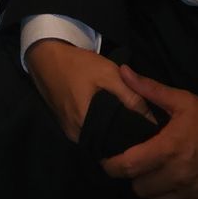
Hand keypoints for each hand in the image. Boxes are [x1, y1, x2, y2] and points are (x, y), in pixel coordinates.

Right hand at [26, 38, 153, 140]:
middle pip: (106, 143)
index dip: (132, 139)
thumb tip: (152, 120)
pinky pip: (87, 133)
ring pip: (96, 139)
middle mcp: (74, 134)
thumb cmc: (77, 64)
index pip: (116, 143)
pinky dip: (99, 128)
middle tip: (139, 128)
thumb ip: (131, 96)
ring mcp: (68, 131)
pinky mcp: (64, 124)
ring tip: (127, 124)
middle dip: (122, 137)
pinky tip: (108, 119)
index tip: (147, 134)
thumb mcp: (108, 74)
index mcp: (85, 125)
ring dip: (110, 133)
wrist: (44, 55)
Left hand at [100, 65, 197, 198]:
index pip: (127, 166)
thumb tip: (123, 71)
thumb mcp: (185, 101)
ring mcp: (193, 195)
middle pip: (138, 188)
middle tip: (139, 164)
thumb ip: (150, 89)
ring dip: (152, 191)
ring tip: (157, 175)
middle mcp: (177, 177)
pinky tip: (176, 188)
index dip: (111, 166)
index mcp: (168, 150)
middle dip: (134, 176)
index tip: (107, 161)